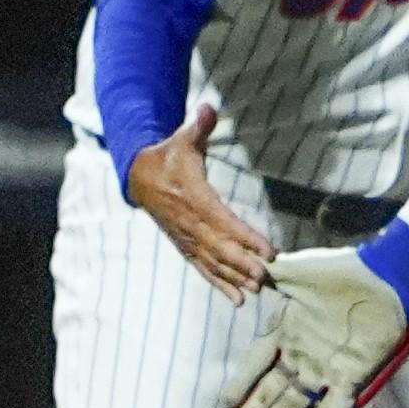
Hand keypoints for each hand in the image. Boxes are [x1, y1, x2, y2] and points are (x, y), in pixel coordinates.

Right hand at [126, 105, 275, 301]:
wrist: (139, 177)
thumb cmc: (169, 157)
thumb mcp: (182, 139)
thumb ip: (198, 127)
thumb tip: (208, 108)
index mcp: (194, 197)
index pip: (224, 221)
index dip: (247, 237)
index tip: (269, 250)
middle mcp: (190, 222)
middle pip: (220, 248)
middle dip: (243, 264)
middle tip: (266, 276)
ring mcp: (187, 238)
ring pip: (213, 262)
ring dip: (235, 277)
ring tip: (257, 289)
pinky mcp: (185, 247)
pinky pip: (203, 269)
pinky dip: (220, 284)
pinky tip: (238, 300)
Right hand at [225, 247, 408, 407]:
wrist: (385, 278)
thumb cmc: (340, 274)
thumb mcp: (296, 272)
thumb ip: (267, 276)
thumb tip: (244, 275)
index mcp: (286, 330)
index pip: (256, 362)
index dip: (242, 382)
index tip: (226, 401)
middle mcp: (302, 354)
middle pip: (272, 388)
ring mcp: (325, 368)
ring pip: (295, 401)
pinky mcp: (350, 377)